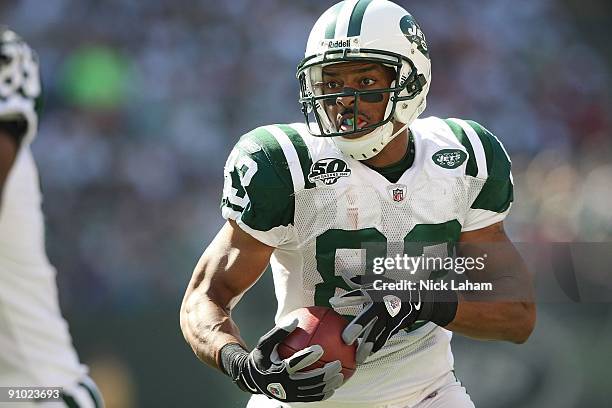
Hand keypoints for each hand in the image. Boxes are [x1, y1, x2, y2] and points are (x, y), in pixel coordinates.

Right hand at [228, 319, 343, 401]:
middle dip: (324, 374)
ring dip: (328, 385)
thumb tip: (296, 320)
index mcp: (276, 371)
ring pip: (312, 392)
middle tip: (337, 364)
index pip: (293, 364)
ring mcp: (289, 394)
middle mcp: (283, 386)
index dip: (307, 357)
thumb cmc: (261, 357)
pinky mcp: (293, 399)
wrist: (252, 378)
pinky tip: (333, 387)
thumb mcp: (264, 343)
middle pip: (307, 381)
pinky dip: (323, 393)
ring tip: (340, 376)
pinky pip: (311, 398)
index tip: (320, 348)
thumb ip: (279, 332)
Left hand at [330, 273, 456, 363]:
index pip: (359, 294)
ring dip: (366, 346)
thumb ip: (360, 281)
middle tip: (345, 339)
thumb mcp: (378, 282)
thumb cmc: (391, 290)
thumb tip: (345, 274)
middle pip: (367, 318)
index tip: (333, 302)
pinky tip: (367, 356)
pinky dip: (376, 346)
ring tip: (356, 358)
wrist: (417, 300)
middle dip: (357, 328)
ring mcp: (389, 318)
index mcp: (376, 293)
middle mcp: (382, 306)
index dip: (347, 298)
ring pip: (376, 334)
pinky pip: (384, 339)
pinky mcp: (394, 327)